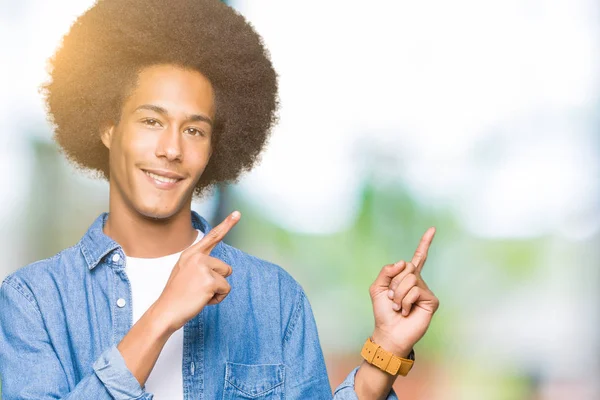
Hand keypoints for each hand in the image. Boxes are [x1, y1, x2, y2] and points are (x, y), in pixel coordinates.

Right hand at [153, 211, 239, 331]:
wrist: (166, 312)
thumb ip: (200, 264)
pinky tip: (202, 300)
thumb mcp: (184, 272)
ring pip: (226, 278)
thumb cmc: (176, 296)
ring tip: (199, 294)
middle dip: (217, 281)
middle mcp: (197, 257)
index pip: (212, 237)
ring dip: (217, 290)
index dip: (226, 225)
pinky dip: (217, 299)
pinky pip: (226, 289)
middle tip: (197, 289)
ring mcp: (203, 267)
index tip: (237, 213)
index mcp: (190, 254)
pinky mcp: (210, 280)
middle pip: (225, 267)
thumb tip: (219, 267)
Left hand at [369, 227, 438, 356]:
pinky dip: (406, 301)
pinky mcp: (432, 301)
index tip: (432, 229)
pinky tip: (406, 311)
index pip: (418, 257)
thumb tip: (403, 262)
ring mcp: (426, 291)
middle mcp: (419, 282)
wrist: (389, 332)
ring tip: (398, 307)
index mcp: (407, 277)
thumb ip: (386, 271)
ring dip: (398, 294)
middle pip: (407, 268)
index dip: (425, 243)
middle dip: (394, 283)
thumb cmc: (383, 312)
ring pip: (410, 279)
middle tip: (392, 299)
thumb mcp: (377, 288)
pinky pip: (416, 291)